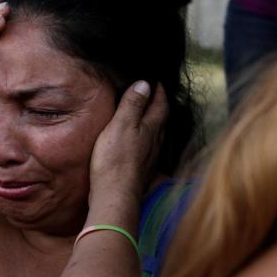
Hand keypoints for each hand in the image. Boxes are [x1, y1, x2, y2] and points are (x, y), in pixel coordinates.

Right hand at [89, 81, 167, 207]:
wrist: (115, 194)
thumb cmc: (116, 160)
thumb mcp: (121, 124)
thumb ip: (132, 104)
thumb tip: (144, 84)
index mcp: (152, 127)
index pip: (160, 104)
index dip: (158, 91)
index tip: (155, 81)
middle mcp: (155, 142)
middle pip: (161, 119)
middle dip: (158, 105)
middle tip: (153, 95)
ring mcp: (150, 157)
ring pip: (157, 134)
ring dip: (153, 122)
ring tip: (146, 115)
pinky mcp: (142, 169)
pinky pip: (148, 147)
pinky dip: (146, 138)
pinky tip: (138, 142)